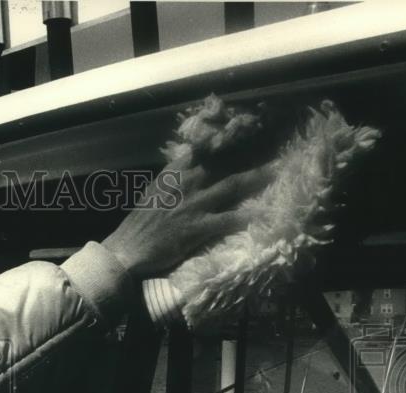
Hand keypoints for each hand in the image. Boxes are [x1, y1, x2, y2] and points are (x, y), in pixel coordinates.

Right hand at [102, 158, 272, 278]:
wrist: (126, 249)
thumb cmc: (138, 224)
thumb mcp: (153, 192)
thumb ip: (172, 177)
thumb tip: (188, 164)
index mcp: (173, 173)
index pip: (204, 150)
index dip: (226, 141)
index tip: (247, 131)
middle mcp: (185, 183)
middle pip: (224, 164)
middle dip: (250, 155)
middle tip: (273, 148)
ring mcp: (192, 204)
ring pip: (232, 186)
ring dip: (257, 178)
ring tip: (278, 172)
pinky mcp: (196, 227)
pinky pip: (228, 219)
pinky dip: (247, 216)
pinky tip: (265, 214)